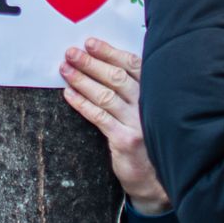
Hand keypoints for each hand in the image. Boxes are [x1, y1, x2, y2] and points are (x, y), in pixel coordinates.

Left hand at [60, 39, 170, 214]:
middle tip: (71, 53)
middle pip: (116, 77)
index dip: (109, 52)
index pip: (132, 65)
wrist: (158, 179)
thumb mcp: (149, 110)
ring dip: (82, 80)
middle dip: (91, 63)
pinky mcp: (126, 140)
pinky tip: (69, 94)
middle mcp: (149, 105)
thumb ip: (135, 91)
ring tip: (65, 70)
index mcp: (155, 93)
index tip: (90, 43)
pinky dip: (82, 103)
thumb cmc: (150, 140)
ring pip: (106, 95)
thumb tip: (104, 66)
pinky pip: (99, 117)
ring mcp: (138, 123)